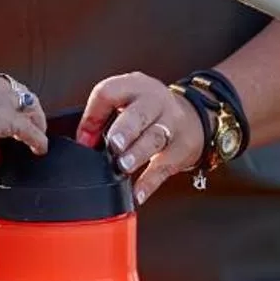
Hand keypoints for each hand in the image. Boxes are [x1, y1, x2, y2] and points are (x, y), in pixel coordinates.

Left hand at [77, 73, 204, 202]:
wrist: (195, 118)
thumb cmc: (151, 112)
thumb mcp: (128, 102)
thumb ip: (102, 117)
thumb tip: (84, 141)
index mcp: (135, 87)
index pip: (110, 91)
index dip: (93, 115)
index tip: (85, 139)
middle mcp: (155, 102)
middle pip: (139, 113)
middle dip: (125, 129)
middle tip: (114, 145)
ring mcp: (172, 124)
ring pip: (155, 137)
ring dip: (138, 153)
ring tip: (124, 166)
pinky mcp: (182, 149)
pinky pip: (164, 166)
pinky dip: (150, 182)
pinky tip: (138, 193)